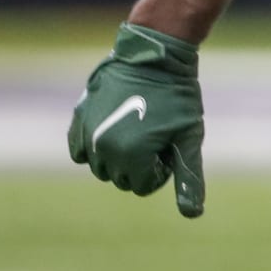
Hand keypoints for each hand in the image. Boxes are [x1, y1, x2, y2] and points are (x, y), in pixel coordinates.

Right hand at [67, 23, 205, 216]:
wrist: (154, 55)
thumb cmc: (177, 98)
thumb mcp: (188, 138)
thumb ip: (188, 177)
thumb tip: (193, 214)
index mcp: (132, 157)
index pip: (143, 186)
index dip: (160, 168)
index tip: (167, 144)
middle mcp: (104, 149)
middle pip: (121, 178)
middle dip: (139, 164)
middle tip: (154, 133)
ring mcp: (87, 134)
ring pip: (100, 167)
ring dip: (117, 157)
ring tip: (136, 128)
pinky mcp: (78, 119)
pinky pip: (79, 151)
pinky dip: (93, 148)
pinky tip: (111, 129)